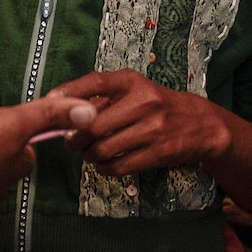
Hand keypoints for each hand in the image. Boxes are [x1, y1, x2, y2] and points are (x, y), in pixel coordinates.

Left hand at [51, 69, 230, 174]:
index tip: (50, 103)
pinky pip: (119, 167)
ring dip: (89, 156)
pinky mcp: (159, 153)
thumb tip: (62, 110)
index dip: (68, 93)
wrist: (201, 124)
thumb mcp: (135, 90)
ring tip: (89, 154)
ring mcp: (152, 129)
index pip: (95, 82)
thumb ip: (104, 98)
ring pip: (103, 149)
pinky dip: (105, 169)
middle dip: (75, 138)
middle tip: (71, 142)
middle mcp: (143, 102)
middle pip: (93, 125)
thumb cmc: (157, 105)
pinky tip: (104, 166)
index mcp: (132, 82)